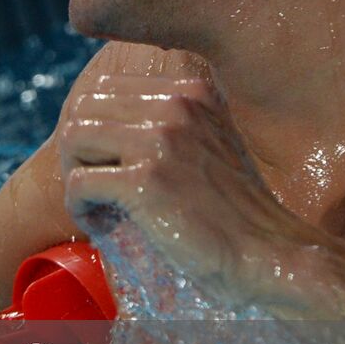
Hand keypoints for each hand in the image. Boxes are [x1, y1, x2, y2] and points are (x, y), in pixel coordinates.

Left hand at [58, 74, 316, 300]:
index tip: (107, 164)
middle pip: (85, 107)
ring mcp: (161, 139)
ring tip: (96, 205)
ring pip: (74, 137)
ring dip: (75, 174)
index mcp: (192, 91)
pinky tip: (100, 225)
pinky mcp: (145, 180)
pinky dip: (79, 207)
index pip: (107, 87)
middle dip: (79, 149)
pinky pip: (78, 182)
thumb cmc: (238, 213)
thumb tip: (103, 126)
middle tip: (93, 187)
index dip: (96, 128)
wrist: (270, 256)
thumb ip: (171, 124)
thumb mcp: (212, 144)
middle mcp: (176, 105)